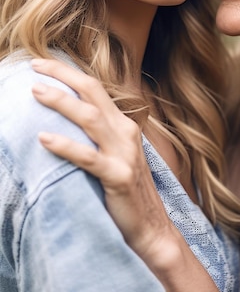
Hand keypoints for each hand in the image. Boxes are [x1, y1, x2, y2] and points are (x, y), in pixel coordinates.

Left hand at [31, 58, 219, 291]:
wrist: (151, 227)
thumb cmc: (127, 191)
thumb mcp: (116, 154)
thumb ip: (99, 134)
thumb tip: (68, 117)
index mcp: (123, 124)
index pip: (95, 88)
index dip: (69, 72)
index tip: (43, 63)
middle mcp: (125, 132)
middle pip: (92, 92)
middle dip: (63, 75)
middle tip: (35, 67)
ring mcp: (123, 153)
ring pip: (89, 118)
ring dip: (61, 101)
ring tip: (35, 92)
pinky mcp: (117, 176)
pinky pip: (88, 157)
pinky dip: (65, 145)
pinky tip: (44, 138)